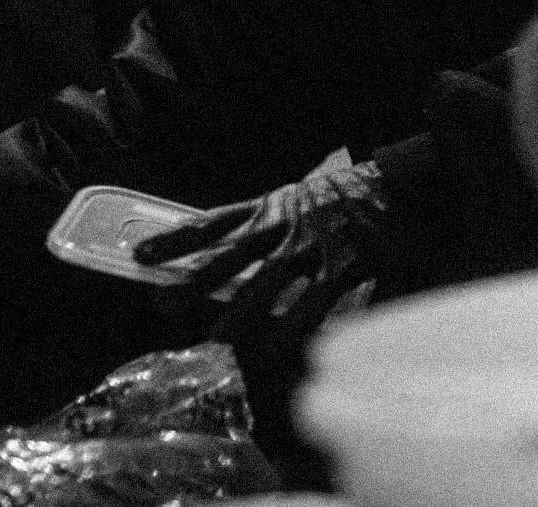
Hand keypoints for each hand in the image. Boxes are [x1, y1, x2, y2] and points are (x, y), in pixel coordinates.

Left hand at [132, 162, 392, 347]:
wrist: (399, 185)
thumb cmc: (344, 198)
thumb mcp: (297, 199)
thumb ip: (265, 225)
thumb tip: (221, 251)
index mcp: (269, 208)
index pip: (211, 222)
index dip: (174, 239)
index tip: (139, 254)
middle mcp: (285, 226)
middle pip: (230, 257)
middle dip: (194, 281)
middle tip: (162, 303)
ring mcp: (314, 247)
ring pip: (268, 286)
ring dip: (239, 315)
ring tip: (215, 342)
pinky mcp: (345, 266)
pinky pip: (315, 304)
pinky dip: (296, 330)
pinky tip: (280, 352)